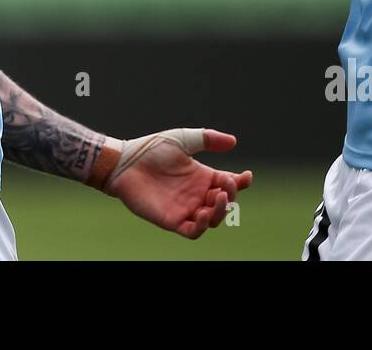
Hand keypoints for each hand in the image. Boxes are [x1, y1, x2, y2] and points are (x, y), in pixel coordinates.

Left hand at [105, 128, 252, 239]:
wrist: (125, 162)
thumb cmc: (151, 149)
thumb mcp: (183, 139)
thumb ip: (208, 139)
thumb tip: (234, 141)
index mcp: (202, 176)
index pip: (228, 184)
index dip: (241, 182)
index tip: (246, 176)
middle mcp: (196, 194)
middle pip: (225, 203)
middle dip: (231, 195)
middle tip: (225, 183)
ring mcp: (185, 208)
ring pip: (213, 220)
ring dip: (221, 212)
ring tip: (218, 197)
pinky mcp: (172, 220)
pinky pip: (193, 232)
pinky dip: (203, 226)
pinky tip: (203, 212)